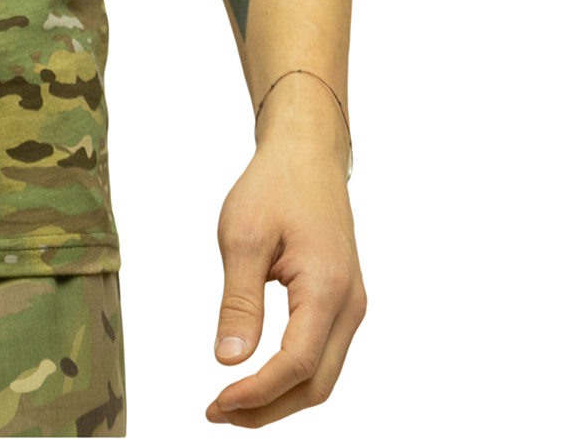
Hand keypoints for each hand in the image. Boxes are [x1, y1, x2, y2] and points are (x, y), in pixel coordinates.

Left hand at [204, 95, 365, 423]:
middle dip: (268, 408)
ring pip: (322, 376)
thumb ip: (238, 301)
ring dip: (279, 397)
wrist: (307, 155)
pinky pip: (322, 356)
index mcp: (328, 288)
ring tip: (230, 403)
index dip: (257, 393)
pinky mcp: (343, 304)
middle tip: (216, 412)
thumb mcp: (242, 236)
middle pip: (316, 384)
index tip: (215, 402)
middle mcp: (350, 306)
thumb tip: (228, 361)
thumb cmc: (273, 186)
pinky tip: (257, 378)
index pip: (296, 364)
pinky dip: (291, 377)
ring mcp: (352, 307)